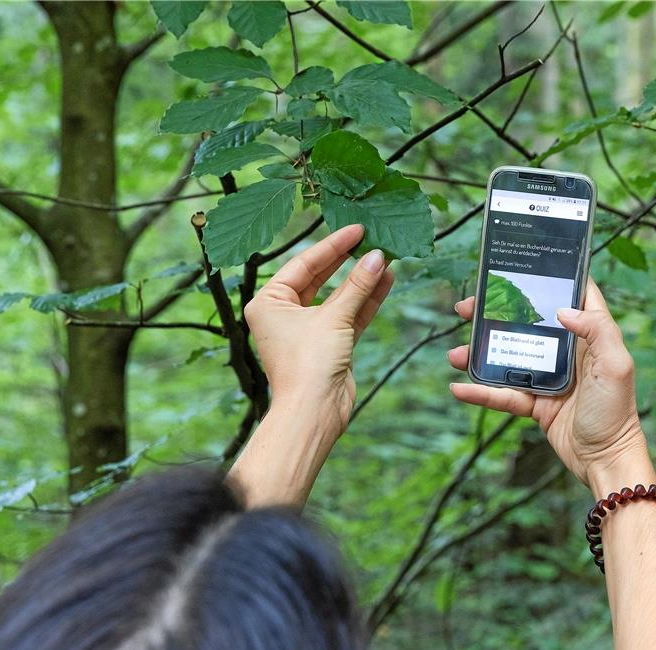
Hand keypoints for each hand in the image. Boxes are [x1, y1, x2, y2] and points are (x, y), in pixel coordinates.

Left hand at [244, 224, 393, 434]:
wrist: (314, 413)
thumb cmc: (308, 364)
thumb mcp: (334, 317)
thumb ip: (357, 285)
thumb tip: (377, 257)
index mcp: (269, 302)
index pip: (304, 264)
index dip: (332, 246)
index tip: (356, 229)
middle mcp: (284, 314)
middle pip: (320, 278)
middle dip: (348, 261)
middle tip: (371, 239)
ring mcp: (308, 330)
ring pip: (339, 297)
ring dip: (362, 280)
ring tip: (386, 258)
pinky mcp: (329, 345)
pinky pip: (349, 315)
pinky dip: (366, 300)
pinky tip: (386, 281)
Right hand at [447, 279, 648, 488]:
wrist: (606, 461)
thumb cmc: (617, 412)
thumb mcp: (616, 365)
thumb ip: (597, 330)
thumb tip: (562, 309)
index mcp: (589, 337)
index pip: (571, 296)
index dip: (548, 279)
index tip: (518, 267)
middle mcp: (567, 352)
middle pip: (527, 323)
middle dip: (496, 314)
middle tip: (467, 309)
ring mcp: (549, 377)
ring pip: (508, 357)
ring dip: (480, 355)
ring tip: (456, 354)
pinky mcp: (536, 403)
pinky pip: (503, 394)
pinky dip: (481, 393)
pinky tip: (459, 388)